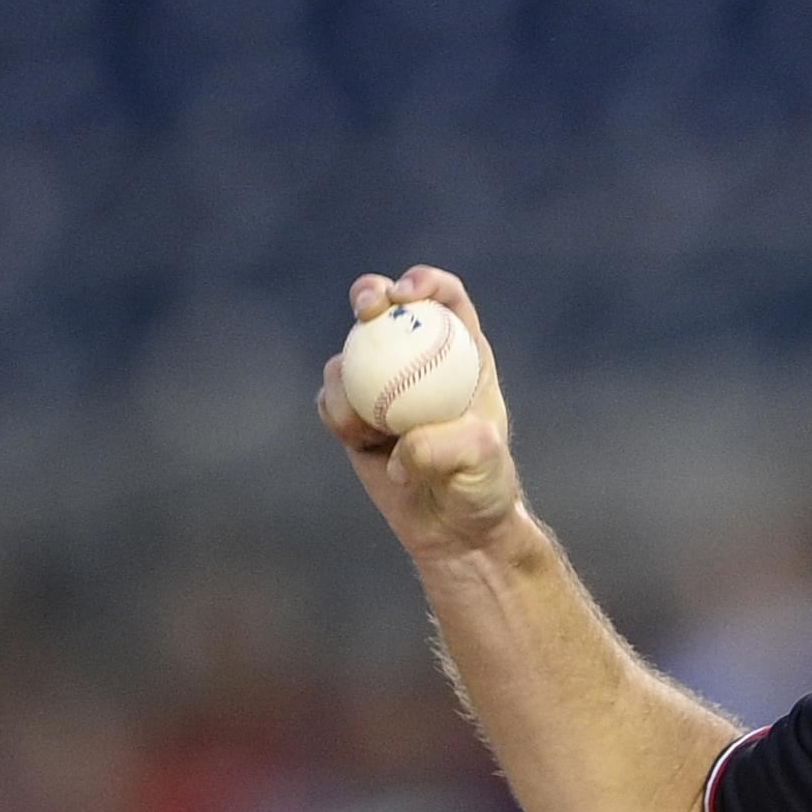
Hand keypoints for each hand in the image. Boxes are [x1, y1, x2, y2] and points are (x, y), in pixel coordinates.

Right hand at [320, 266, 521, 562]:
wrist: (455, 528)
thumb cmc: (481, 488)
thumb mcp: (480, 461)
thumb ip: (447, 443)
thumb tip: (402, 442)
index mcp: (463, 354)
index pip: (445, 299)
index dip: (425, 283)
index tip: (409, 294)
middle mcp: (419, 360)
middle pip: (386, 307)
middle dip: (371, 293)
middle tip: (368, 309)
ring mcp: (382, 385)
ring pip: (349, 356)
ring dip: (348, 380)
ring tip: (371, 429)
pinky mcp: (354, 415)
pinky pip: (331, 400)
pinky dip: (337, 414)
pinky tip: (359, 439)